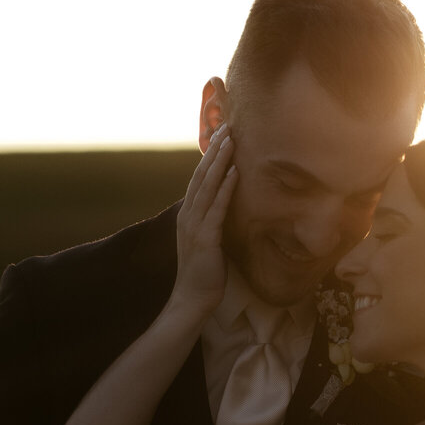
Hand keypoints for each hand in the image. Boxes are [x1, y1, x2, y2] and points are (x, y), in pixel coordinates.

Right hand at [172, 124, 237, 316]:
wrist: (192, 298)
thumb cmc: (204, 271)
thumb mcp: (207, 239)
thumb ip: (212, 221)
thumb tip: (225, 207)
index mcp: (188, 213)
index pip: (199, 178)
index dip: (210, 156)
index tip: (222, 135)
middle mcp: (188, 214)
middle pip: (202, 175)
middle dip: (216, 150)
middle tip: (228, 126)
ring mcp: (194, 225)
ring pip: (207, 186)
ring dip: (221, 161)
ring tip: (232, 140)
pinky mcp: (205, 238)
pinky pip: (217, 208)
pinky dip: (226, 188)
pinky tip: (236, 172)